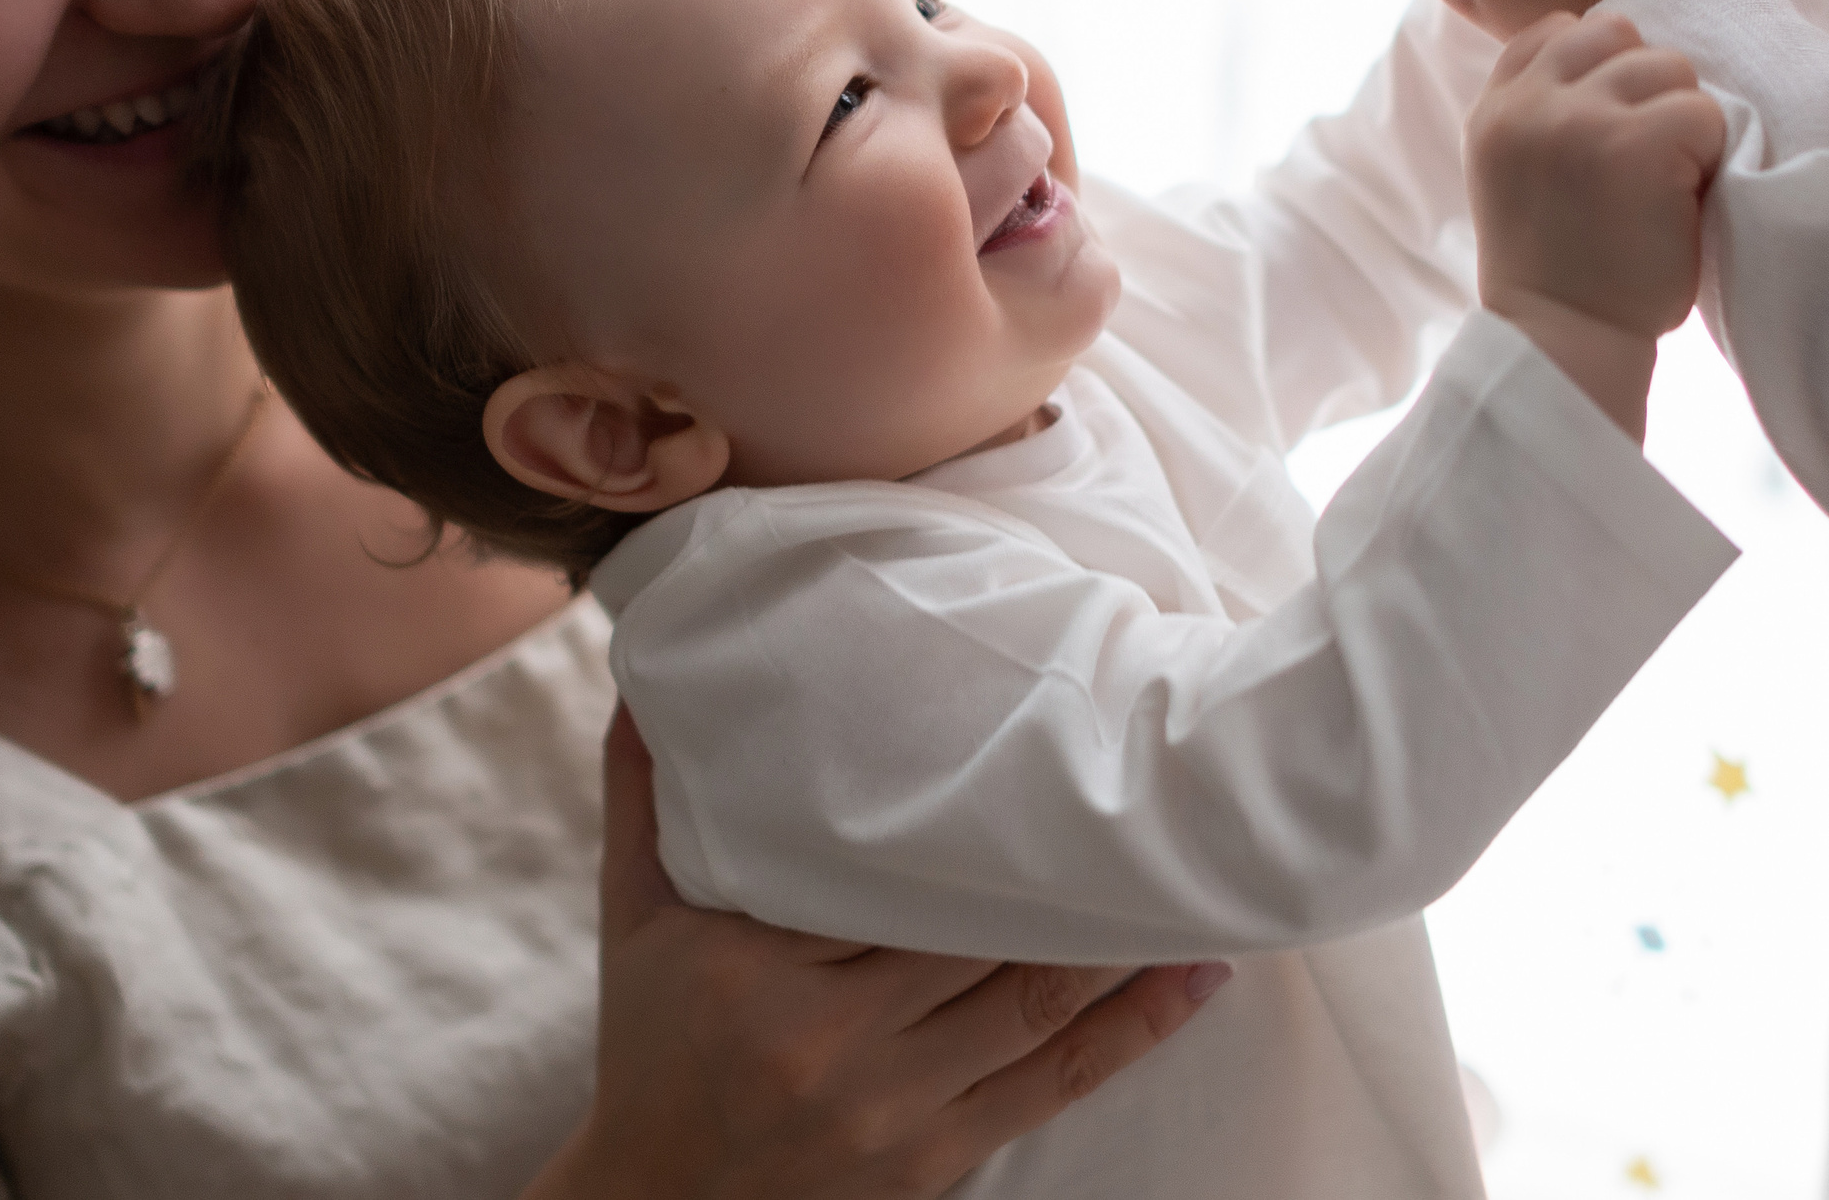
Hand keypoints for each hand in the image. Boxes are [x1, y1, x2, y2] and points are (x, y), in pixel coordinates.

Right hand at [527, 709, 1226, 1199]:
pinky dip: (1138, 1026)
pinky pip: (1059, 1082)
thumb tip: (653, 677)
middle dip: (1061, 859)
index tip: (1036, 737)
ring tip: (1190, 863)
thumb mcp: (632, 920)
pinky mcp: (938, 1156)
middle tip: (1139, 779)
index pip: (886, 872)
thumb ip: (646, 796)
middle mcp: (831, 1039)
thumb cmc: (651, 1047)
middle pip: (975, 930)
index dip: (972, 810)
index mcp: (757, 968)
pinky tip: (1195, 975)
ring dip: (1120, 932)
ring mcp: (892, 1105)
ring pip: (1035, 999)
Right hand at [1465, 12, 1727, 438]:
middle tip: (1644, 163)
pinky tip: (1678, 205)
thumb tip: (1617, 61)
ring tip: (1661, 187)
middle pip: (1617, 33)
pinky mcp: (1635, 143)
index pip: (1555, 30)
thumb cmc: (1559, 274)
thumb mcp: (1519, 178)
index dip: (1598, 66)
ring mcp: (1578, 119)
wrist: (1564, 344)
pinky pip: (1703, 113)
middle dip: (1644, 87)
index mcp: (1493, 113)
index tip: (1608, 128)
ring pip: (1668, 66)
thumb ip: (1544, 117)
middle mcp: (1526, 106)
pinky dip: (1708, 157)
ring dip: (1681, 122)